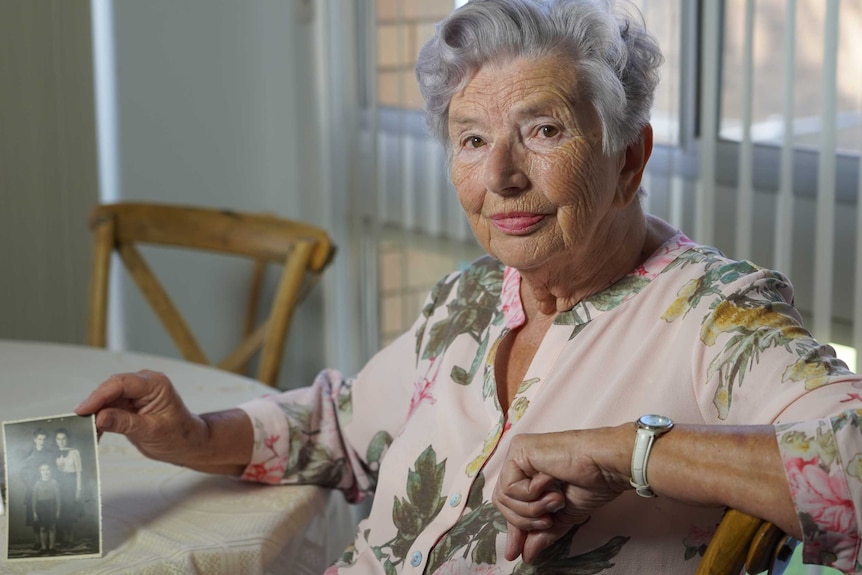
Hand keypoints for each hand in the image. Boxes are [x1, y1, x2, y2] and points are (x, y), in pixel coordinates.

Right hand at [75, 370, 208, 467]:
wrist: (188, 444)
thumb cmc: (179, 435)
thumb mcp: (152, 431)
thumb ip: (125, 423)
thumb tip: (99, 417)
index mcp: (155, 384)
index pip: (121, 383)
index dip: (99, 395)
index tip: (83, 410)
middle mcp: (144, 385)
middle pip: (111, 389)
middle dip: (94, 405)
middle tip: (79, 422)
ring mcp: (136, 395)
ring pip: (106, 399)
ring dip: (95, 414)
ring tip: (86, 431)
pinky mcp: (129, 406)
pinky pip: (108, 409)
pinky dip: (100, 420)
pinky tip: (94, 433)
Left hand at [491, 427, 632, 562]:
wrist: (606, 466)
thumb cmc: (592, 483)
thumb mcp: (563, 516)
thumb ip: (542, 533)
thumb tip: (527, 556)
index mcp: (530, 471)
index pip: (510, 504)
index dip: (514, 528)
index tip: (515, 553)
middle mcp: (520, 460)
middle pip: (502, 502)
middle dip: (524, 520)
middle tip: (548, 520)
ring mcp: (518, 452)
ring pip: (504, 496)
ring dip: (532, 508)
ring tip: (556, 500)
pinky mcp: (519, 449)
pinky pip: (510, 487)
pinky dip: (532, 495)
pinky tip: (551, 484)